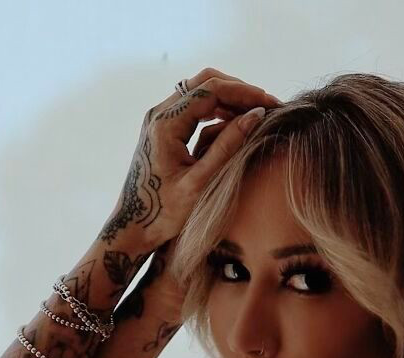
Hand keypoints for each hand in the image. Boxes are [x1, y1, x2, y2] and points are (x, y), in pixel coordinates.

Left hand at [103, 67, 282, 251]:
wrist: (133, 227)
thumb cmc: (164, 212)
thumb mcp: (200, 182)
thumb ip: (227, 147)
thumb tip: (255, 115)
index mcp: (166, 125)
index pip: (210, 90)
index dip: (243, 93)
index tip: (270, 103)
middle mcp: (159, 115)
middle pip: (204, 83)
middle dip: (238, 91)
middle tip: (266, 105)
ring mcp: (160, 121)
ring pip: (200, 94)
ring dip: (229, 101)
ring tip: (256, 115)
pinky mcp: (164, 131)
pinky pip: (194, 111)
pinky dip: (217, 114)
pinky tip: (235, 128)